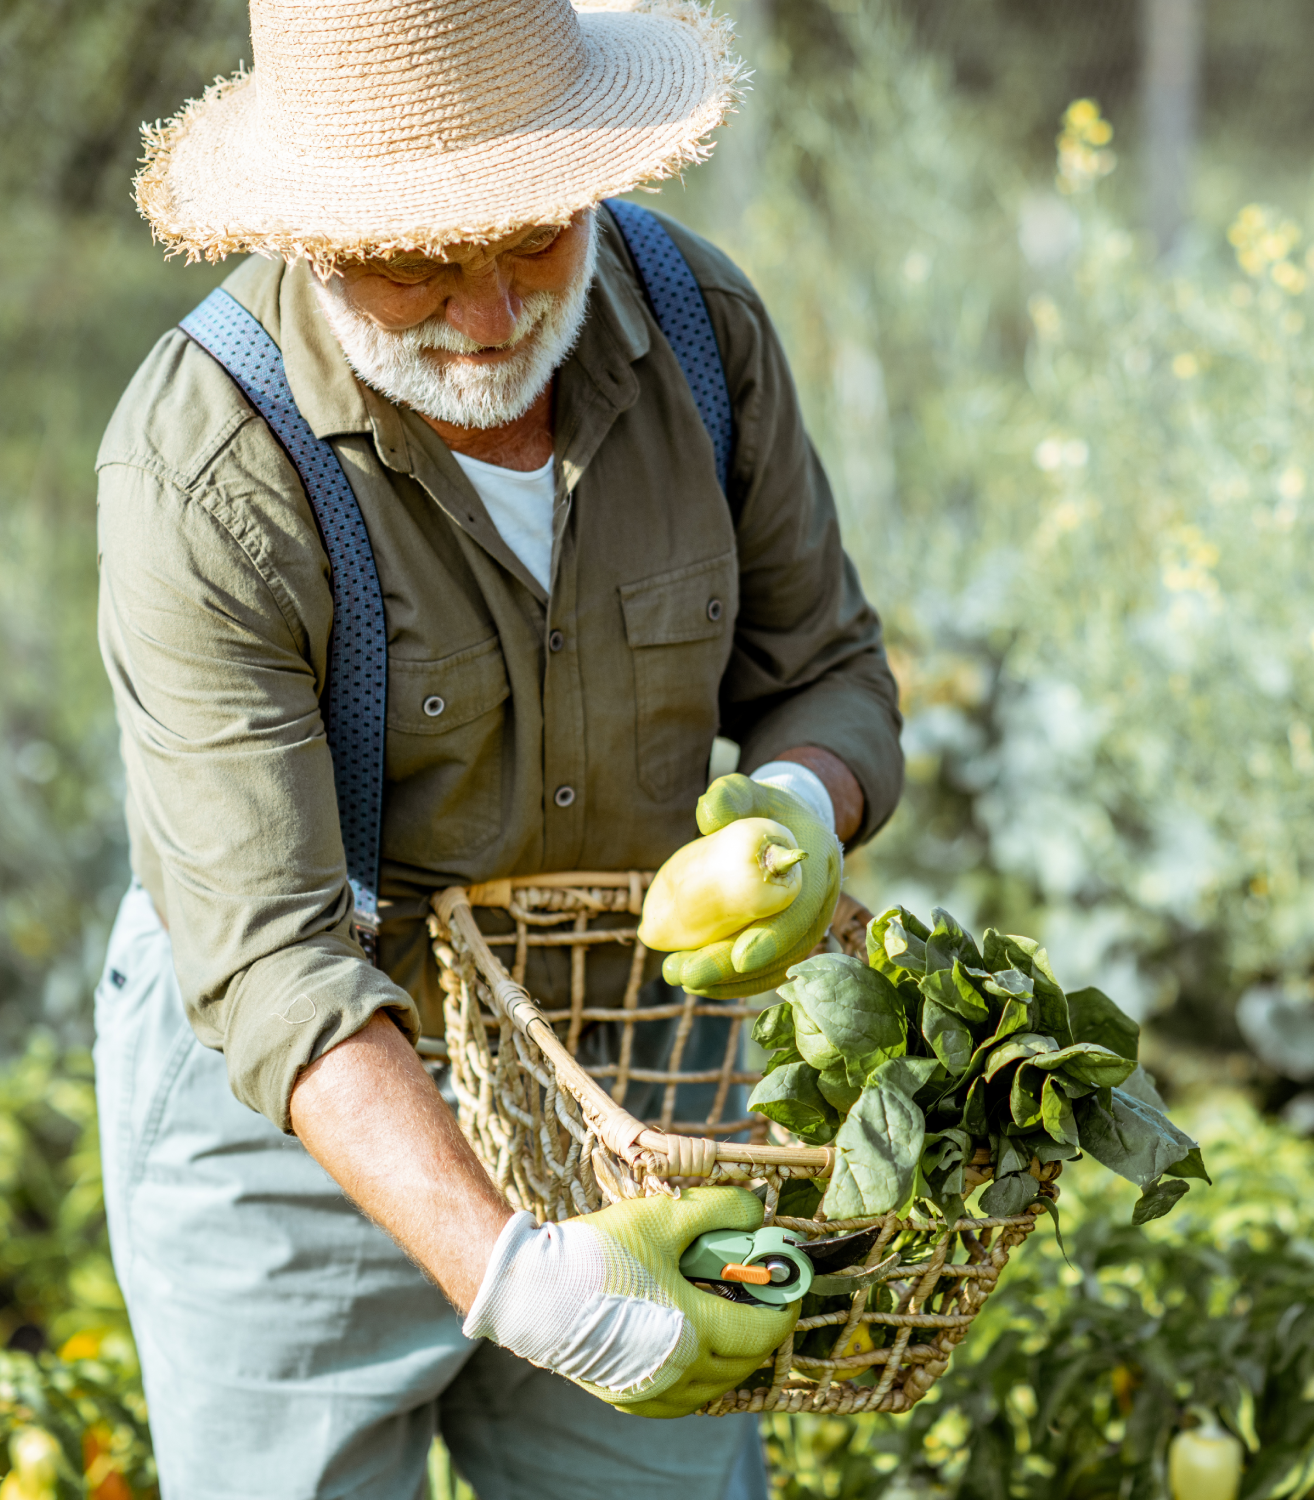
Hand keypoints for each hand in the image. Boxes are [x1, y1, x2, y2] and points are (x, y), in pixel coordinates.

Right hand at [462, 1186, 797, 1418]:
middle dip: (760, 1326)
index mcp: (696, 1332)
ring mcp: (652, 1391)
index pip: (764, 1331)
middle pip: (744, 1361)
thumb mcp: (663, 1217)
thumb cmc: (598, 1253)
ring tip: (721, 1311)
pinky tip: (685, 1339)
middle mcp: (680, 1373)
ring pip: (714, 1384)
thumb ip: (718, 1210)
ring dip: (729, 1352)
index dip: (784, 1305)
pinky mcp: (627, 1396)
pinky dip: (697, 1372)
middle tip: (756, 1291)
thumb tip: (755, 1208)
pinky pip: (680, 1396)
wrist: (531, 1289)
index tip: (788, 1282)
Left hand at [660, 774, 842, 998]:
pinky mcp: (787, 940)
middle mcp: (819, 903)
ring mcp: (805, 926)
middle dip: (732, 971)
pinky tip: (697, 981)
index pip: (799, 913)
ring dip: (726, 982)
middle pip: (782, 952)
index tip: (737, 958)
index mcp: (817, 867)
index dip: (772, 939)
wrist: (787, 825)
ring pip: (773, 968)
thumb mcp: (748, 792)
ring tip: (678, 976)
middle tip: (684, 974)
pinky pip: (764, 969)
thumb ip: (729, 796)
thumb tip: (706, 815)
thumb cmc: (763, 807)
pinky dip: (732, 981)